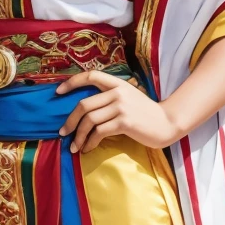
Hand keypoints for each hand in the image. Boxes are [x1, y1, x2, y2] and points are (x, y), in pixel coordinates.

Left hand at [56, 70, 181, 153]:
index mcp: (117, 83)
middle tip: (62, 132)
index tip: (58, 92)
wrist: (167, 123)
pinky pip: (100, 132)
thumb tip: (83, 109)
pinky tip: (88, 148)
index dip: (72, 82)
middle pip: (84, 104)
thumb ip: (109, 98)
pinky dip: (90, 142)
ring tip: (74, 146)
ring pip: (90, 120)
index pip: (90, 75)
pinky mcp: (125, 122)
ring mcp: (121, 107)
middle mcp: (118, 92)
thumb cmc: (144, 113)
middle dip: (70, 120)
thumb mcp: (127, 98)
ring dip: (78, 136)